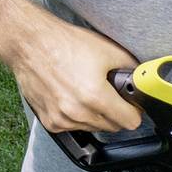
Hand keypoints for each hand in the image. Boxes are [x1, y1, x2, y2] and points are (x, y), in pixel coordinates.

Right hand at [9, 16, 143, 135]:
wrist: (29, 43)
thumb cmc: (64, 44)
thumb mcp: (108, 51)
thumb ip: (131, 70)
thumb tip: (142, 81)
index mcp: (95, 97)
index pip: (130, 122)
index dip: (134, 111)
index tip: (131, 105)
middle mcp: (77, 112)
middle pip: (113, 127)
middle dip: (115, 112)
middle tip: (108, 94)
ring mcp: (61, 119)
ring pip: (93, 128)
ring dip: (96, 115)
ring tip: (86, 92)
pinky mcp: (49, 121)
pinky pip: (73, 127)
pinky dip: (77, 117)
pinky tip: (71, 97)